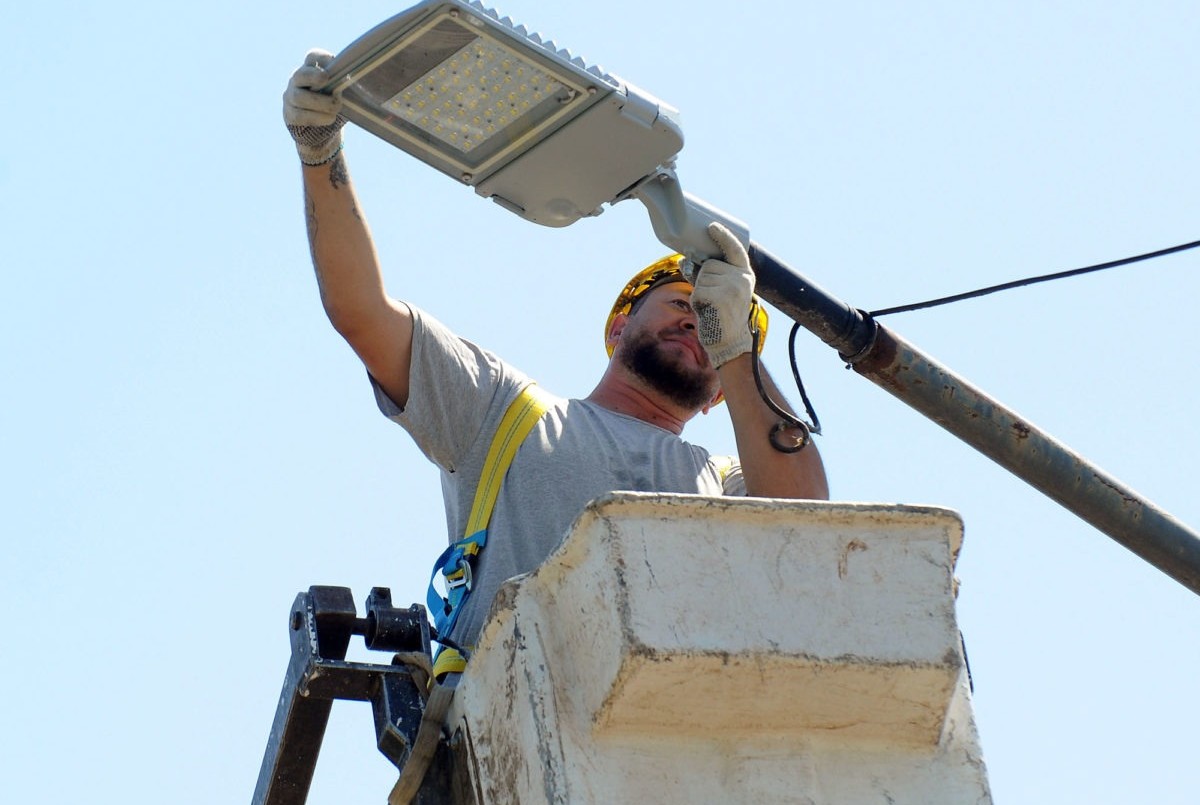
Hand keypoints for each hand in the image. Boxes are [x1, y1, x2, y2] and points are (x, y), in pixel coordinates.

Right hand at [283, 49, 346, 165]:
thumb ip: (346, 84)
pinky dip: (317, 117)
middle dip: (312, 76)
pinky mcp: (290, 114)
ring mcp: (291, 97)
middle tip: (326, 78)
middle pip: (300, 75)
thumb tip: (363, 81)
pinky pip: (300, 116)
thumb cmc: (335, 103)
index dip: (321, 57)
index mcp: (311, 70)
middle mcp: (297, 81)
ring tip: (336, 107)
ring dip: (320, 103)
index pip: (312, 57)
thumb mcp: (342, 91)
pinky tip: (330, 118)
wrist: (323, 127)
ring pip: (299, 97)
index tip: (333, 61)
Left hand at [691, 222, 755, 367]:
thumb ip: (706, 275)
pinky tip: (708, 310)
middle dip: (703, 279)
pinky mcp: (720, 297)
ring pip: (701, 277)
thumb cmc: (722, 316)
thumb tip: (684, 260)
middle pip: (709, 265)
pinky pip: (698, 290)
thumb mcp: (719, 292)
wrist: (730, 342)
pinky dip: (697, 300)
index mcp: (745, 275)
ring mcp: (732, 287)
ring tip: (711, 306)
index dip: (723, 236)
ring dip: (699, 291)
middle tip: (712, 299)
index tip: (712, 227)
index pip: (735, 249)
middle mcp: (741, 278)